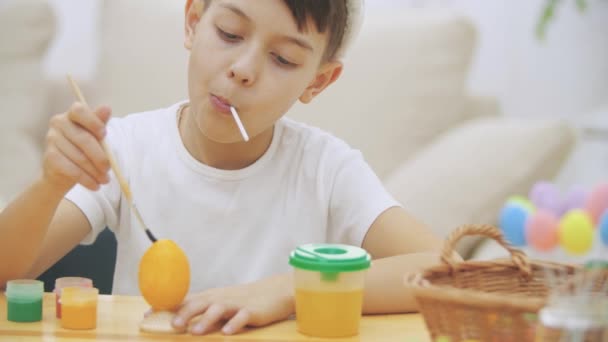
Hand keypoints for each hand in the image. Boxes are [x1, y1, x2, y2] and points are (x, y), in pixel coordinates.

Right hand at [43, 102, 111, 192]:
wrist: (64, 172)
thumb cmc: (84, 149)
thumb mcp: (95, 136)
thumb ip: (100, 123)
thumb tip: (106, 108)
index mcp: (72, 114)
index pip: (80, 110)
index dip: (93, 122)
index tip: (104, 134)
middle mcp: (58, 123)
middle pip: (84, 138)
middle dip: (100, 157)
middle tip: (109, 169)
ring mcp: (51, 139)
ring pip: (79, 157)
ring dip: (95, 172)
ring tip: (105, 180)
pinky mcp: (49, 156)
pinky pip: (71, 169)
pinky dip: (85, 179)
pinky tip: (94, 185)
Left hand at [173, 273, 294, 334]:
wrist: (274, 292)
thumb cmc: (243, 300)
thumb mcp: (220, 302)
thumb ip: (200, 309)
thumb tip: (173, 318)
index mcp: (211, 297)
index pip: (185, 300)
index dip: (167, 306)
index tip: (148, 315)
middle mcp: (221, 299)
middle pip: (200, 303)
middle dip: (185, 313)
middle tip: (173, 325)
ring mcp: (237, 304)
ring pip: (219, 309)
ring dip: (206, 320)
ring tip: (195, 331)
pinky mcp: (252, 312)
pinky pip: (242, 317)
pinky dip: (234, 324)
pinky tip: (227, 333)